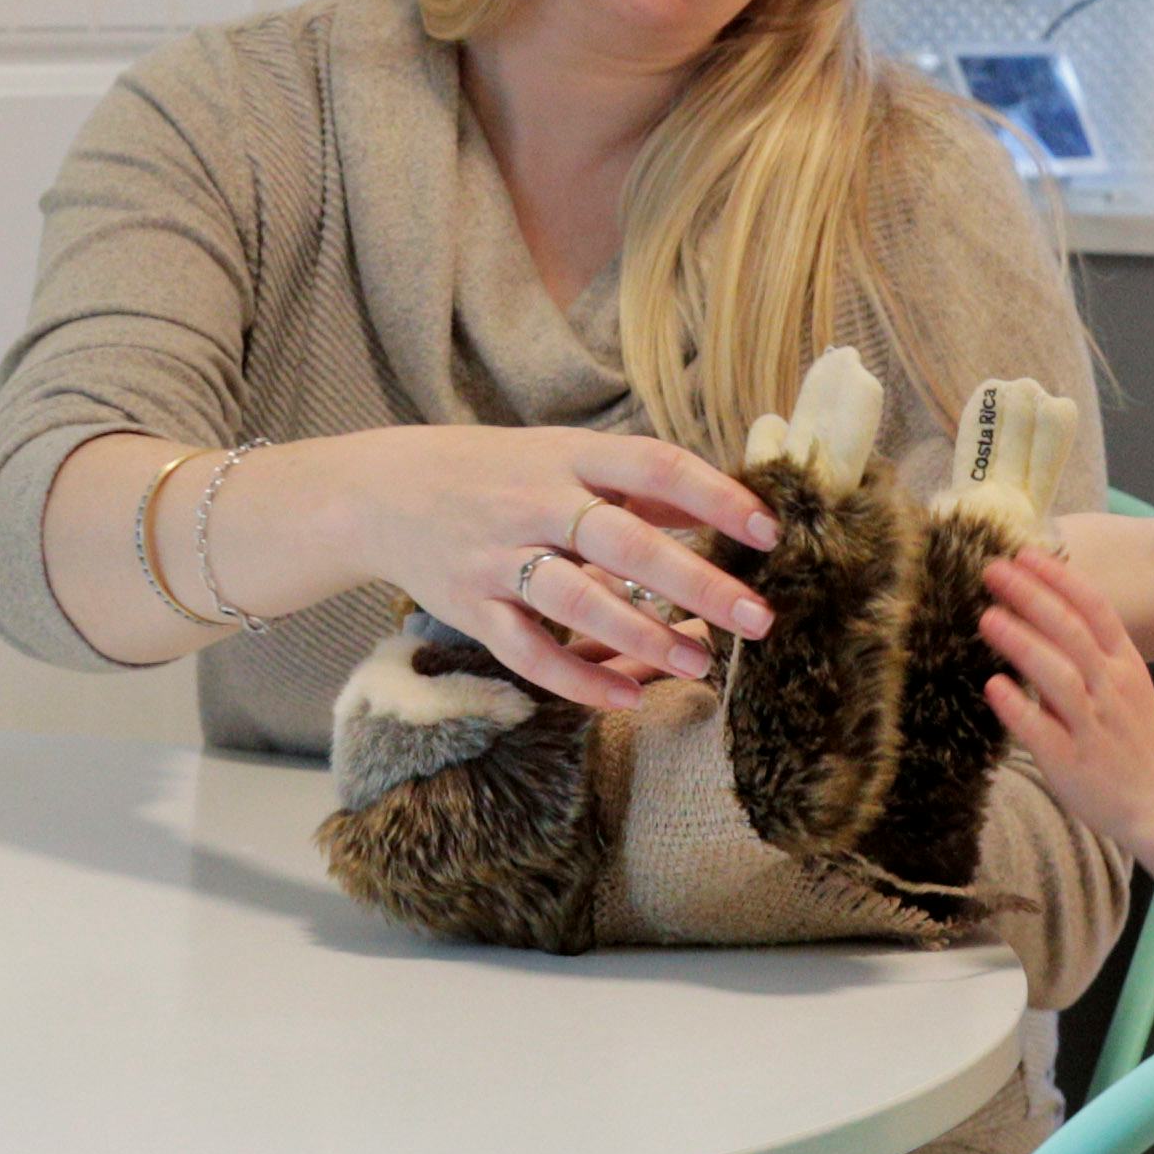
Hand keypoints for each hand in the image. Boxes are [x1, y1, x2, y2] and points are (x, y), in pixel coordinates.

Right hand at [309, 425, 779, 715]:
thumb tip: (729, 507)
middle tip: (759, 618)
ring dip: (643, 635)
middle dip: (696, 582)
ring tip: (701, 662)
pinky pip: (527, 650)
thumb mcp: (563, 457)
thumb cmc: (497, 473)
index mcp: (567, 454)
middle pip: (623, 541)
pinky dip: (577, 679)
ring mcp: (498, 556)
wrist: (384, 490)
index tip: (769, 528)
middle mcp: (534, 501)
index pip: (652, 465)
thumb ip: (639, 484)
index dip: (714, 495)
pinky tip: (628, 698)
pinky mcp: (471, 607)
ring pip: (576, 600)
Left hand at [976, 548, 1153, 853]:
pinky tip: (992, 686)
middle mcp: (1112, 689)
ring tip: (987, 618)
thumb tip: (1038, 618)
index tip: (1025, 553)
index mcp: (1126, 665)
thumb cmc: (1138, 742)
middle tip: (991, 570)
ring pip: (1057, 675)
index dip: (1059, 578)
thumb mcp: (1127, 687)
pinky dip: (1017, 707)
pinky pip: (1042, 730)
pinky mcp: (1073, 763)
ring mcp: (1093, 726)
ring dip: (1021, 642)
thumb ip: (1090, 655)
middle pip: (1070, 632)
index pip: (1095, 609)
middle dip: (1030, 596)